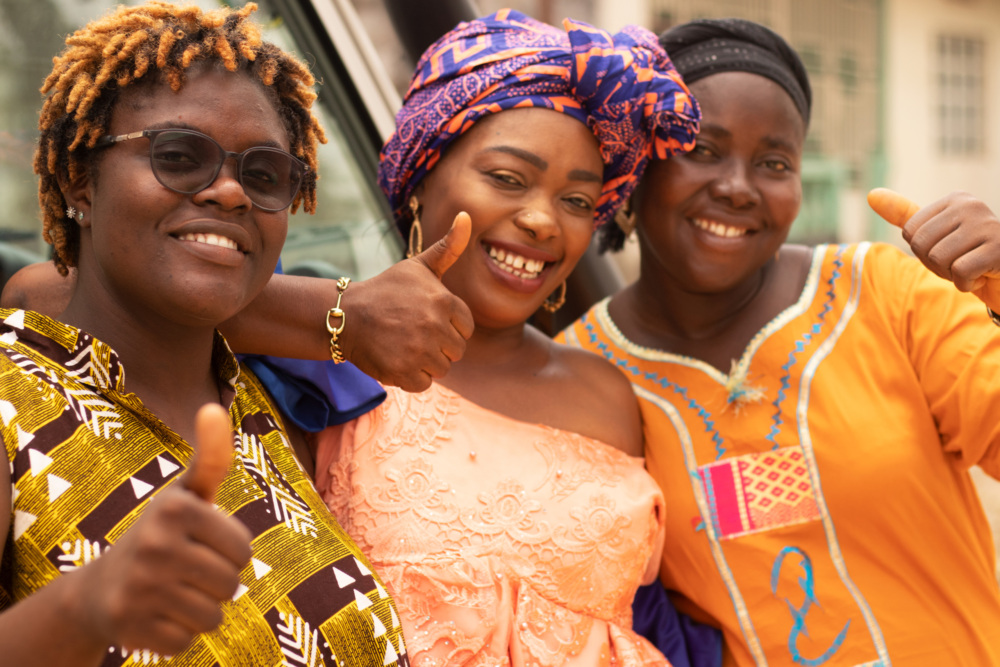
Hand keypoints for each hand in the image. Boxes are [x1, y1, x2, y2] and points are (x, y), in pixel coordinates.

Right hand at [78, 404, 251, 655]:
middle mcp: (154, 544)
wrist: (99, 589)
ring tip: (173, 592)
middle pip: (231, 584)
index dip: (229, 552)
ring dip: (200, 609)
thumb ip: (210, 456)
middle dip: (217, 582)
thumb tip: (212, 406)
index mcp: (175, 508)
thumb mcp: (186, 494)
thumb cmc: (161, 534)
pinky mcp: (130, 629)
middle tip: (186, 571)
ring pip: (213, 615)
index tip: (202, 545)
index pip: (243, 550)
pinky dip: (178, 633)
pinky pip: (187, 641)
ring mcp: (139, 588)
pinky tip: (156, 615)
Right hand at [339, 212, 474, 391]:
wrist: (345, 315)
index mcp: (444, 302)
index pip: (466, 328)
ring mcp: (420, 351)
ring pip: (442, 368)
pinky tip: (397, 357)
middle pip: (456, 350)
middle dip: (439, 345)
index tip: (426, 318)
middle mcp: (435, 327)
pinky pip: (424, 383)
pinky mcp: (404, 372)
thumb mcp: (418, 266)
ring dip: (425, 361)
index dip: (448, 326)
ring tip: (404, 343)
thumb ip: (448, 248)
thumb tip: (466, 216)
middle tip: (412, 332)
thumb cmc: (386, 290)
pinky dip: (412, 376)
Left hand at [868, 188, 999, 311]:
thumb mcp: (934, 235)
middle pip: (921, 245)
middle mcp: (972, 206)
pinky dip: (966, 284)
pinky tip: (983, 276)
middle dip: (936, 265)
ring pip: (938, 258)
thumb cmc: (970, 257)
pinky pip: (960, 272)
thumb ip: (905, 216)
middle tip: (960, 263)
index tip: (950, 251)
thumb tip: (871, 194)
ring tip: (973, 268)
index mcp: (955, 199)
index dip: (924, 252)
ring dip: (951, 275)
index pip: (910, 232)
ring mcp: (988, 225)